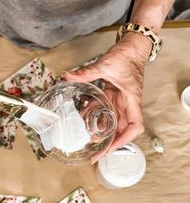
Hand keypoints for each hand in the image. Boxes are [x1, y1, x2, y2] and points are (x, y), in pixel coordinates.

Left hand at [64, 33, 151, 162]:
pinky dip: (95, 115)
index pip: (135, 127)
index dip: (124, 140)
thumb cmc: (126, 57)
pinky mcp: (114, 97)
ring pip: (112, 122)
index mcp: (131, 100)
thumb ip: (87, 72)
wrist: (132, 48)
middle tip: (94, 154)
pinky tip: (84, 118)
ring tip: (87, 139)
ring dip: (100, 130)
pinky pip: (105, 110)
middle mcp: (127, 104)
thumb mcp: (106, 65)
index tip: (110, 148)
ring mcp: (121, 102)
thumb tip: (68, 76)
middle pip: (122, 130)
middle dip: (109, 143)